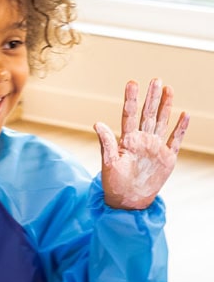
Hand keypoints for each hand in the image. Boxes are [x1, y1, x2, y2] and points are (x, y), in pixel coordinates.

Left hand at [94, 78, 189, 209]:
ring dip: (166, 106)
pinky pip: (176, 140)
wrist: (128, 202)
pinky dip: (180, 128)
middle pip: (148, 114)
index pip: (129, 115)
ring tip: (168, 89)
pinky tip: (184, 114)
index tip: (132, 83)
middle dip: (152, 97)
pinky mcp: (167, 158)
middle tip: (156, 80)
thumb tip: (97, 123)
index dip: (131, 99)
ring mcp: (156, 147)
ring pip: (162, 122)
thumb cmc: (114, 184)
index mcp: (127, 140)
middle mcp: (142, 140)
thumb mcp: (108, 163)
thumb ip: (106, 143)